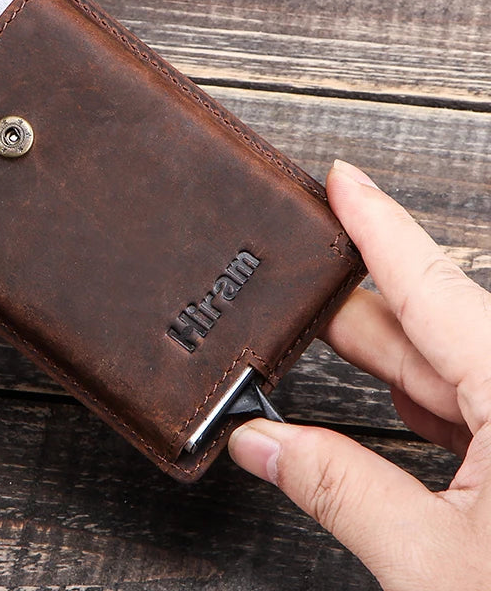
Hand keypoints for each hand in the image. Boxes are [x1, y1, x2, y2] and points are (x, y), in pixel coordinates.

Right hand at [228, 159, 490, 589]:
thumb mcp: (435, 565)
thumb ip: (337, 489)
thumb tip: (260, 443)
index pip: (430, 283)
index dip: (376, 222)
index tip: (341, 177)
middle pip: (430, 322)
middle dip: (353, 310)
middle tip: (290, 298)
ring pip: (452, 364)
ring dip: (387, 364)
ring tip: (320, 356)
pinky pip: (474, 401)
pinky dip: (426, 401)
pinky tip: (390, 410)